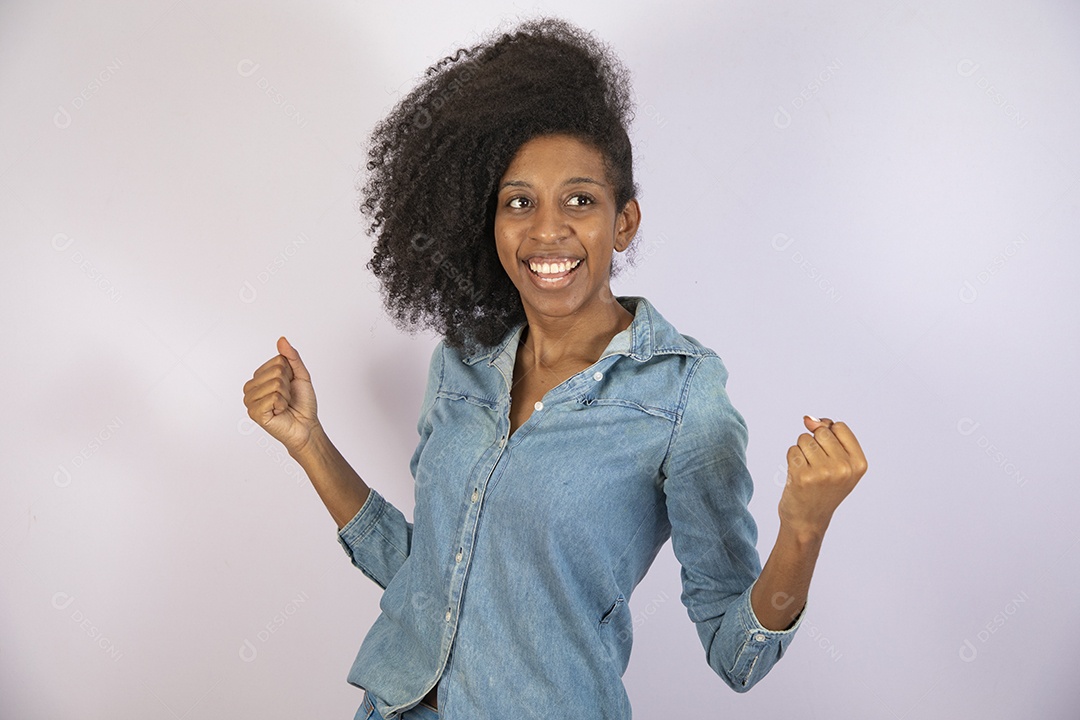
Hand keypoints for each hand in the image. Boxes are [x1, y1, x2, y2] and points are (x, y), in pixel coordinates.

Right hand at [242, 336, 320, 456]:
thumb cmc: (302, 403)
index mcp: (259, 376)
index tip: (290, 386)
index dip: (290, 374)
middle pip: (276, 371)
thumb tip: (281, 340)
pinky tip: (279, 412)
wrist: (306, 426)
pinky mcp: (254, 413)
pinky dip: (282, 405)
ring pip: (275, 384)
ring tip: (283, 405)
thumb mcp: (300, 375)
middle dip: (288, 385)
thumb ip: (292, 357)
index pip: (277, 361)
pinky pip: (273, 397)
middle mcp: (251, 387)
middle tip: (287, 398)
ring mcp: (250, 401)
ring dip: (286, 396)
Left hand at [777, 416, 867, 538]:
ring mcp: (824, 472)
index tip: (828, 455)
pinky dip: (792, 460)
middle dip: (814, 443)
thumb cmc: (822, 487)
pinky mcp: (803, 476)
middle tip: (817, 466)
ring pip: (804, 439)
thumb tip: (808, 418)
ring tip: (808, 471)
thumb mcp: (837, 462)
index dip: (828, 435)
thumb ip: (828, 434)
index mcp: (859, 463)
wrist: (808, 520)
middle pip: (821, 431)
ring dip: (802, 452)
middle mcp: (844, 468)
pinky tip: (798, 477)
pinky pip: (792, 450)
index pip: (839, 426)